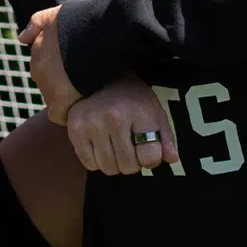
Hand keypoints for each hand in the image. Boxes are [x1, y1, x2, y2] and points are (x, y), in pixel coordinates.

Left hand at [19, 6, 82, 123]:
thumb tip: (21, 39)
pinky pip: (60, 114)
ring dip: (67, 98)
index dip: (61, 69)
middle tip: (84, 80)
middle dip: (63, 83)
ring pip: (54, 99)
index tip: (75, 67)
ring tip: (88, 93)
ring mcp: (47, 86)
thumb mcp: (53, 15)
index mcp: (37, 51)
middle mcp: (37, 69)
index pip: (45, 66)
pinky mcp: (59, 102)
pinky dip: (68, 113)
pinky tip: (83, 107)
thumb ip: (36, 23)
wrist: (96, 34)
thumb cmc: (79, 22)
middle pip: (49, 83)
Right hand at [65, 74, 180, 174]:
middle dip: (132, 162)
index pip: (150, 156)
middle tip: (129, 147)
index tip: (147, 148)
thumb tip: (172, 159)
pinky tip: (100, 145)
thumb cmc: (131, 98)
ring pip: (108, 168)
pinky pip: (89, 164)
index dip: (151, 158)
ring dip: (114, 163)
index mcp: (139, 113)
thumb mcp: (154, 111)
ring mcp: (92, 125)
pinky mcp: (75, 130)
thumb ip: (165, 137)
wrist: (98, 78)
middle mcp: (114, 118)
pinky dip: (96, 161)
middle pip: (128, 166)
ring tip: (115, 146)